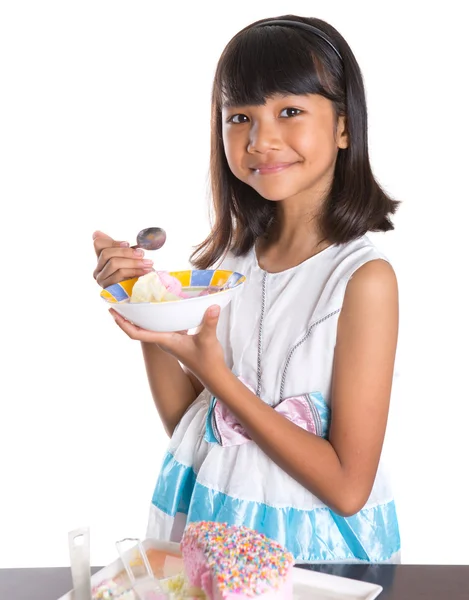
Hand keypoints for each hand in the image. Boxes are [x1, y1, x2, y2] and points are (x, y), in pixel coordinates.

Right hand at [92, 231, 153, 287]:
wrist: (140, 293)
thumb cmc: (135, 274)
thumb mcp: (129, 259)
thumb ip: (122, 248)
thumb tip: (101, 233)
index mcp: (100, 259)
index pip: (98, 244)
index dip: (113, 241)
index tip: (128, 243)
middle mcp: (97, 269)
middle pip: (106, 253)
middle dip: (126, 252)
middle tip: (142, 254)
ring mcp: (101, 279)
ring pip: (114, 263)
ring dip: (133, 262)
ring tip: (148, 263)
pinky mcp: (108, 287)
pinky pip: (119, 274)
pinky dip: (134, 271)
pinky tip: (144, 271)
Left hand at [110, 304, 227, 388]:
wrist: (213, 374)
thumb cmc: (207, 361)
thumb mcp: (208, 340)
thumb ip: (210, 322)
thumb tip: (213, 306)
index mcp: (165, 340)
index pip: (137, 333)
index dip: (123, 323)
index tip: (113, 312)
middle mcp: (163, 341)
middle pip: (138, 329)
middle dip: (127, 316)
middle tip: (120, 300)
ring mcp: (168, 340)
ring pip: (148, 327)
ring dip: (139, 316)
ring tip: (134, 300)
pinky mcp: (175, 339)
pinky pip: (158, 326)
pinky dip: (154, 317)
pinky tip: (158, 306)